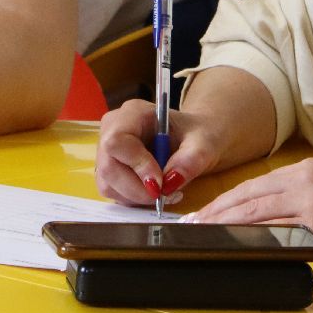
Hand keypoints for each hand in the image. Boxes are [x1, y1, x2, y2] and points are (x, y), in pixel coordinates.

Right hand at [95, 98, 227, 206]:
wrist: (196, 140)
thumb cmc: (198, 135)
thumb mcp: (204, 144)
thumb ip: (191, 160)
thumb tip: (171, 182)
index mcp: (134, 113)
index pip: (118, 140)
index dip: (136, 165)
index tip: (160, 183)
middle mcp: (113, 128)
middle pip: (109, 166)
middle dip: (136, 188)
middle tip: (165, 194)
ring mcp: (108, 150)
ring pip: (108, 183)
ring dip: (136, 196)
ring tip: (166, 192)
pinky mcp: (110, 170)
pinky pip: (113, 192)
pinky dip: (134, 199)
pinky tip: (156, 192)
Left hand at [185, 159, 312, 243]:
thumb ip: (305, 198)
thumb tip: (273, 215)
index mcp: (309, 170)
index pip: (256, 184)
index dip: (226, 199)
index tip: (204, 211)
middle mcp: (306, 180)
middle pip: (249, 196)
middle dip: (215, 211)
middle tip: (189, 224)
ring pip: (257, 212)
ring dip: (225, 225)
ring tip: (201, 234)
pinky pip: (278, 232)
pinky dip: (252, 237)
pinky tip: (235, 244)